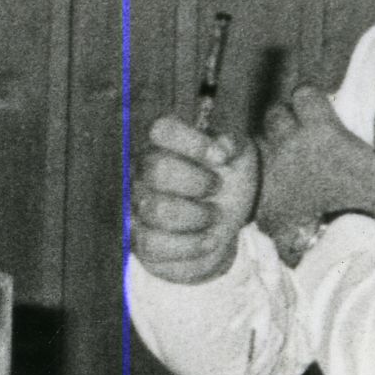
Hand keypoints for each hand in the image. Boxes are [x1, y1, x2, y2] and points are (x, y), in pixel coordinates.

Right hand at [130, 113, 260, 285]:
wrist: (225, 220)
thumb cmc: (226, 180)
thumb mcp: (238, 157)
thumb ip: (232, 144)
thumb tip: (222, 147)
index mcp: (164, 144)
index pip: (162, 130)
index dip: (193, 142)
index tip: (221, 157)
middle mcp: (141, 172)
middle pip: (157, 169)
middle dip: (198, 182)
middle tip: (216, 188)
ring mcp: (136, 207)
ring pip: (157, 210)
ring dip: (197, 216)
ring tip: (213, 216)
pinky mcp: (139, 241)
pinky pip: (154, 244)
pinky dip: (190, 245)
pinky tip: (206, 239)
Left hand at [255, 89, 374, 239]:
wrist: (339, 253)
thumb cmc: (371, 208)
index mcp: (321, 132)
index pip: (303, 93)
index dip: (310, 98)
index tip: (320, 109)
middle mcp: (289, 145)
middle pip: (275, 113)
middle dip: (287, 116)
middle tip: (304, 133)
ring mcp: (271, 171)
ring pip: (262, 142)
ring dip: (275, 143)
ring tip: (293, 160)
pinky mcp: (261, 196)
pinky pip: (257, 175)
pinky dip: (267, 174)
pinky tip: (283, 186)